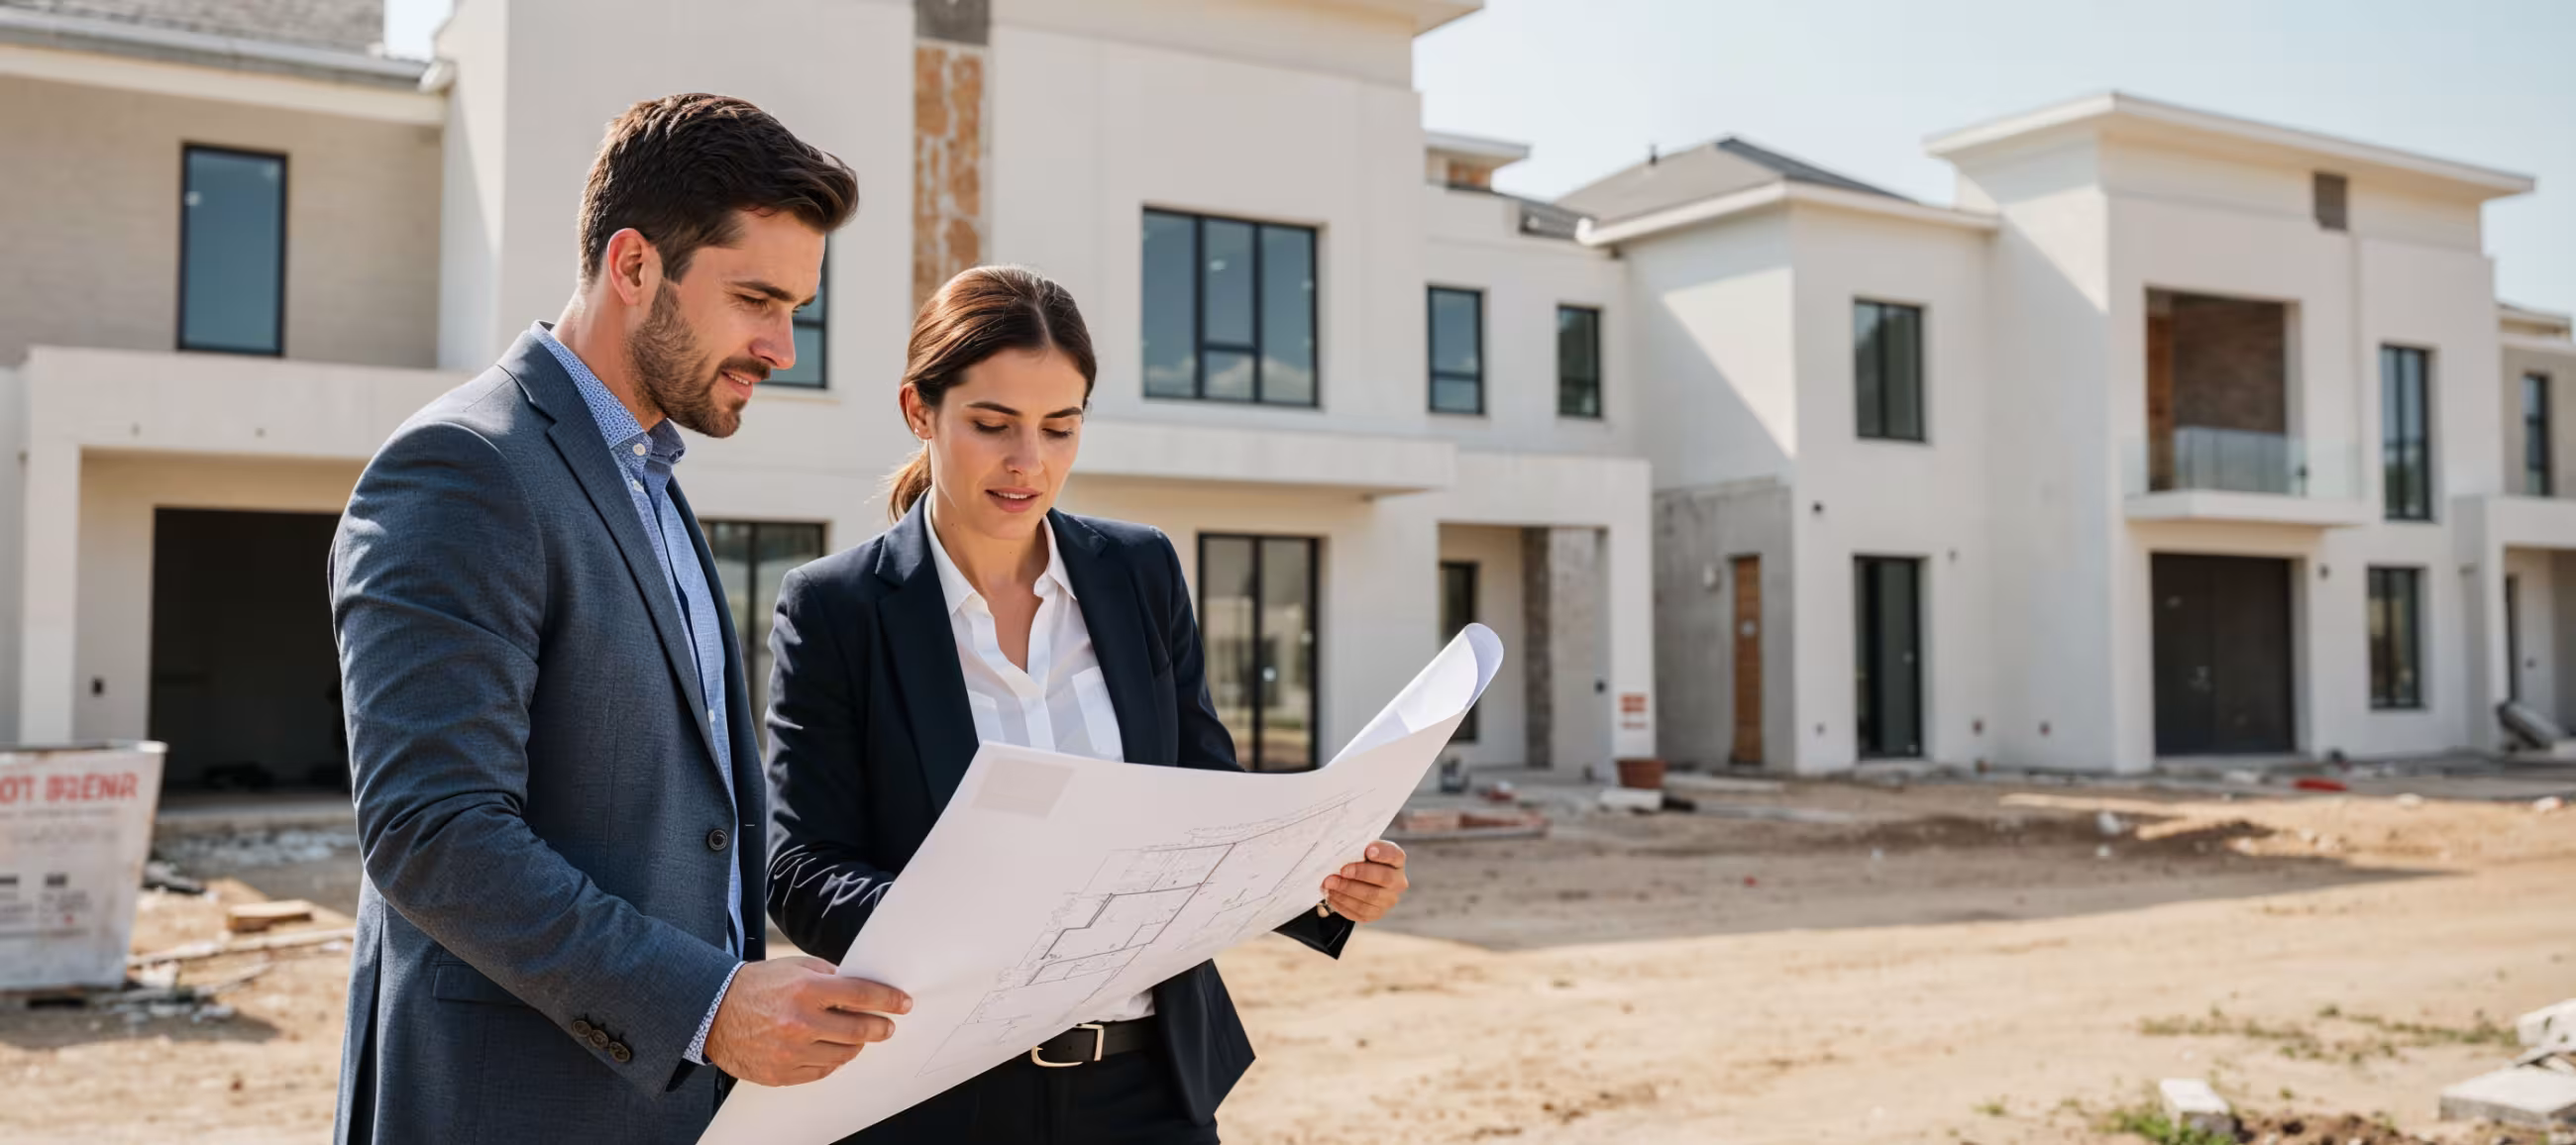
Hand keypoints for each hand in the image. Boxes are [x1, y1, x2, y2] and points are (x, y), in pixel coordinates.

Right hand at [703, 956, 909, 1086]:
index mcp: (806, 989)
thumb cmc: (756, 985)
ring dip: (856, 1045)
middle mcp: (800, 1022)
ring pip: (843, 1054)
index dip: (888, 1000)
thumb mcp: (794, 967)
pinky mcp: (781, 1073)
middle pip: (858, 1031)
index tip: (903, 1004)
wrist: (713, 1011)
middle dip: (880, 1028)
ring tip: (856, 1037)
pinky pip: (822, 1071)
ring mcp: (790, 1051)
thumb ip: (829, 976)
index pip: (861, 995)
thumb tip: (861, 989)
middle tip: (886, 1027)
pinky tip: (832, 1050)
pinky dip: (832, 1060)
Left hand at [1321, 841, 1407, 923]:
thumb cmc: (1359, 859)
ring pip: (1370, 898)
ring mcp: (1388, 900)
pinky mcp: (1376, 914)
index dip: (1383, 853)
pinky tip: (1331, 895)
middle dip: (1360, 874)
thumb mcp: (1361, 848)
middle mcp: (1398, 882)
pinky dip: (1343, 904)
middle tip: (1341, 871)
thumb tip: (1345, 852)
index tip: (1368, 851)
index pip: (1394, 855)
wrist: (1358, 878)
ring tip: (1329, 884)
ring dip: (1346, 890)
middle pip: (1384, 878)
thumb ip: (1358, 847)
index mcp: (1397, 860)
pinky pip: (1360, 912)